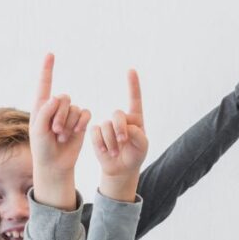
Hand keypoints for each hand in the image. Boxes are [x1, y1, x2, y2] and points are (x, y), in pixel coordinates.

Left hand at [29, 53, 90, 208]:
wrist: (55, 164)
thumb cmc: (42, 148)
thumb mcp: (38, 130)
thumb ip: (45, 112)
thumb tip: (56, 97)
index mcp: (41, 107)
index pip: (45, 84)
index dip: (47, 69)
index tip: (50, 54)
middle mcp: (55, 108)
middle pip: (63, 97)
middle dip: (60, 114)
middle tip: (55, 131)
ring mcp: (68, 115)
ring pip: (74, 108)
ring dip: (69, 123)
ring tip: (61, 137)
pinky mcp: (80, 122)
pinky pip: (85, 113)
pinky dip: (80, 123)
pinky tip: (75, 133)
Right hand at [92, 70, 147, 201]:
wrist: (121, 169)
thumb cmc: (135, 155)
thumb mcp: (142, 147)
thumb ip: (138, 135)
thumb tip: (125, 127)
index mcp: (135, 118)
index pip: (134, 99)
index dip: (132, 84)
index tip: (131, 70)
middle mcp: (121, 119)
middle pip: (117, 114)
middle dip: (120, 128)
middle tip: (123, 141)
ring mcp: (108, 126)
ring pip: (105, 126)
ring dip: (111, 141)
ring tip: (115, 152)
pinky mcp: (96, 133)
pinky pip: (95, 132)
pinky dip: (100, 143)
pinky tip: (105, 151)